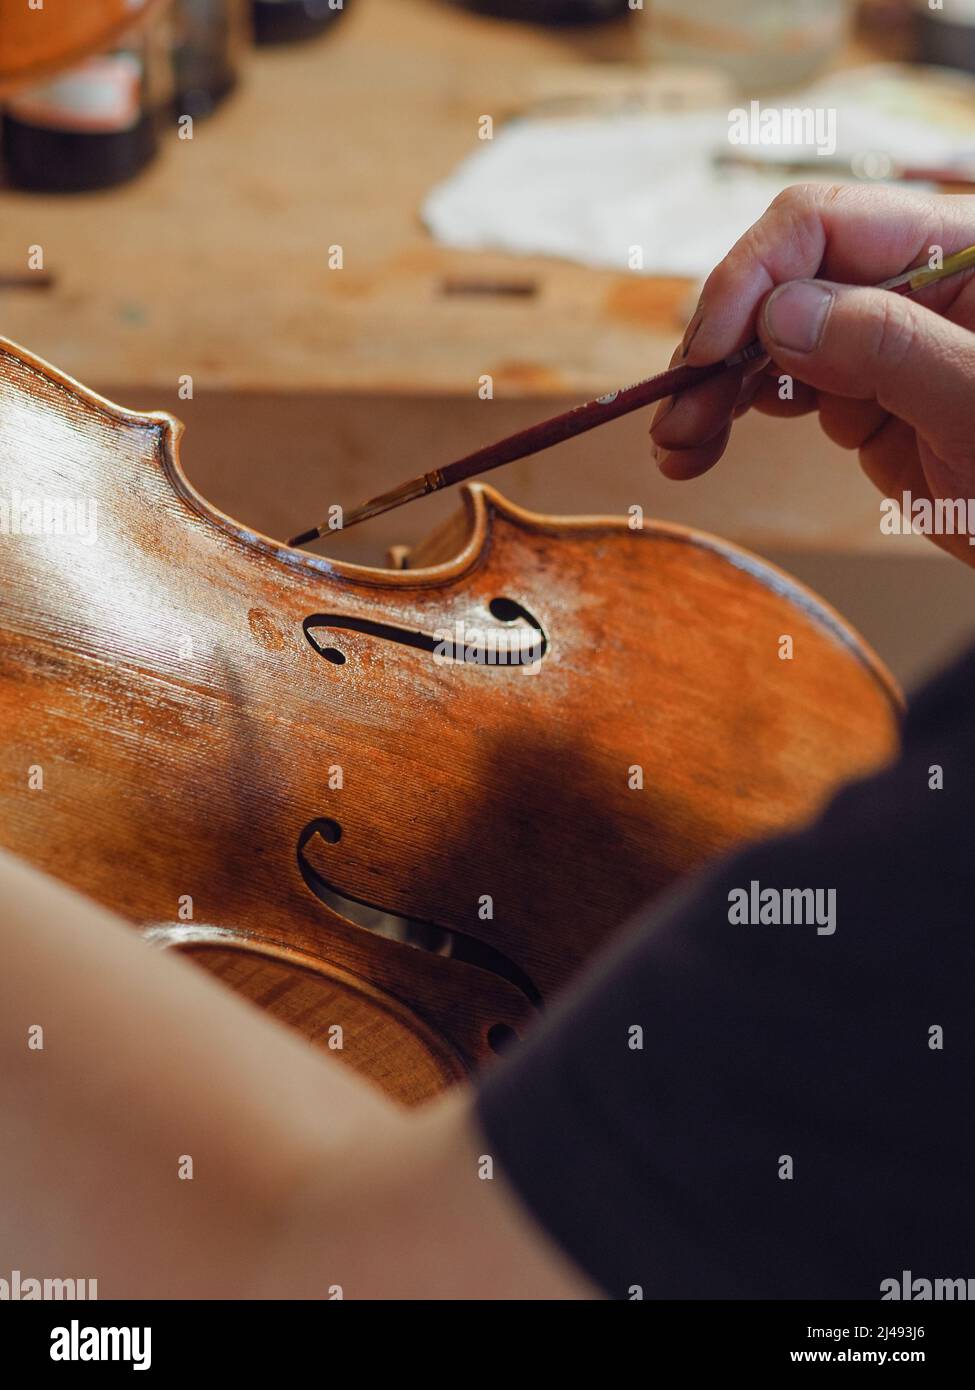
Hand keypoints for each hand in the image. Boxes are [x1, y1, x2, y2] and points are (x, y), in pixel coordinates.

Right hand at [648, 184, 974, 564]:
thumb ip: (890, 347)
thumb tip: (781, 314)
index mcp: (956, 251)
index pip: (823, 224)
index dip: (752, 277)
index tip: (708, 349)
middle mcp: (909, 287)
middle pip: (782, 283)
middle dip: (719, 345)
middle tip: (677, 419)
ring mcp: (885, 346)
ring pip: (769, 342)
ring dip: (713, 389)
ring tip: (678, 448)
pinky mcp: (868, 402)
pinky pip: (785, 393)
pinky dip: (736, 416)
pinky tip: (704, 446)